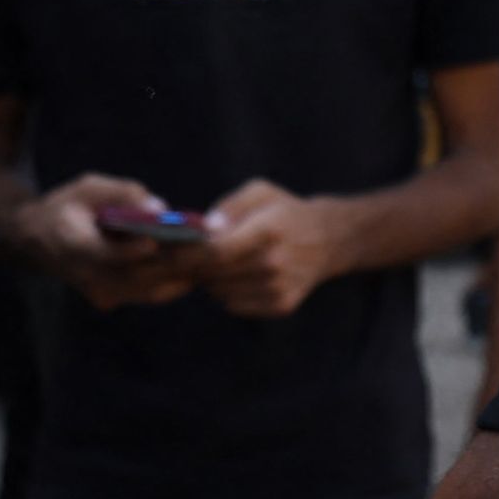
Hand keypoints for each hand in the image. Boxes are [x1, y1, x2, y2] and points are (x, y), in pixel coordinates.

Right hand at [22, 172, 205, 309]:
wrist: (37, 242)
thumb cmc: (68, 206)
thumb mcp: (87, 187)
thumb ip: (121, 193)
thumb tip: (161, 209)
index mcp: (72, 246)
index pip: (104, 256)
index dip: (130, 251)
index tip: (158, 241)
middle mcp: (87, 277)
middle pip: (136, 276)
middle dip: (174, 261)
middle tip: (208, 246)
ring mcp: (100, 293)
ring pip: (148, 290)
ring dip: (182, 274)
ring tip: (214, 255)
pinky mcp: (114, 299)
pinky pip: (150, 293)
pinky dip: (175, 280)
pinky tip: (201, 264)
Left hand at [191, 181, 348, 319]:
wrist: (330, 240)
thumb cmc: (285, 211)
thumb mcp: (260, 192)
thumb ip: (229, 206)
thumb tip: (204, 228)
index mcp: (268, 230)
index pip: (216, 251)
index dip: (187, 254)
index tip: (168, 249)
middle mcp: (275, 263)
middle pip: (213, 274)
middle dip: (192, 266)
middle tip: (182, 256)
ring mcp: (279, 288)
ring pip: (219, 292)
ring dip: (209, 279)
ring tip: (217, 262)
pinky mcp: (281, 306)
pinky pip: (234, 304)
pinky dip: (226, 292)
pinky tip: (237, 275)